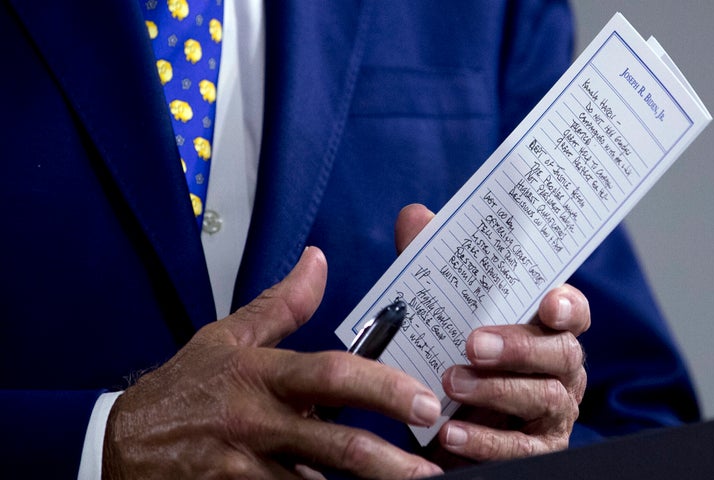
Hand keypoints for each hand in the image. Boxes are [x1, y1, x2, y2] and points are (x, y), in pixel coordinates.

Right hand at [102, 247, 442, 478]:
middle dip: (389, 462)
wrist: (122, 442)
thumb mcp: (228, 337)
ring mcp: (244, 468)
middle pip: (334, 445)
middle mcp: (257, 422)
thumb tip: (317, 260)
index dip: (380, 388)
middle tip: (430, 470)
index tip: (423, 401)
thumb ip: (282, 304)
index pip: (330, 376)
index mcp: (261, 375)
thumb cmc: (184, 388)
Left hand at [396, 204, 589, 465]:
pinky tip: (451, 433)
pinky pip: (521, 450)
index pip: (572, 312)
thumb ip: (431, 266)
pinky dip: (486, 441)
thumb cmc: (453, 353)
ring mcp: (552, 413)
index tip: (549, 301)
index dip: (568, 305)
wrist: (441, 420)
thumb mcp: (440, 309)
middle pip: (561, 353)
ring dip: (496, 391)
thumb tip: (415, 215)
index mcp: (544, 328)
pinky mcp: (536, 450)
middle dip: (519, 347)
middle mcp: (558, 369)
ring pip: (544, 399)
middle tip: (473, 344)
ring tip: (450, 382)